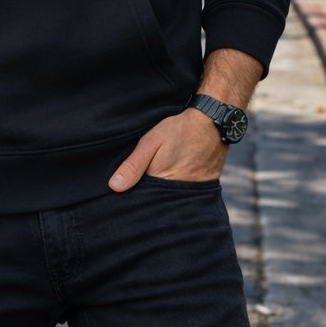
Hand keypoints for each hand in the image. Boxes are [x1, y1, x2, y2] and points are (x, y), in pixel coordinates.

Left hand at [107, 109, 226, 191]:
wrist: (211, 122)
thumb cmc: (178, 131)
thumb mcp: (151, 142)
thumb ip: (133, 165)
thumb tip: (114, 187)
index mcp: (162, 183)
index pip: (143, 201)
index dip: (133, 199)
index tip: (122, 198)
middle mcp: (179, 194)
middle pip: (157, 204)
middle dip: (147, 201)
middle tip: (139, 191)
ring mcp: (193, 193)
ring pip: (171, 201)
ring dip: (163, 197)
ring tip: (156, 186)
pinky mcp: (204, 189)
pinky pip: (186, 197)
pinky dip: (177, 194)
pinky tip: (171, 185)